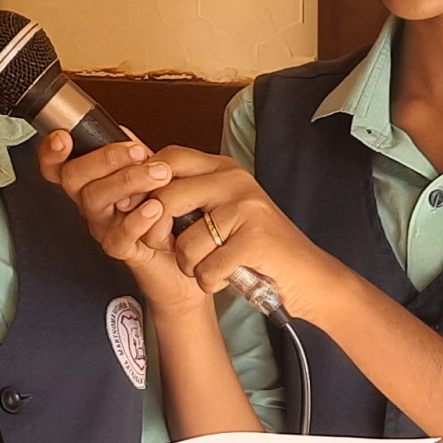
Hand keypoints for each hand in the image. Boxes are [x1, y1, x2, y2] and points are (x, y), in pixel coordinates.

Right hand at [35, 133, 209, 305]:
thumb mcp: (150, 174)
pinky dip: (137, 220)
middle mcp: (92, 204)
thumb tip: (120, 131)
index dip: (51, 152)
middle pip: (73, 178)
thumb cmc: (166, 212)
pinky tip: (155, 208)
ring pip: (94, 200)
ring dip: (127, 180)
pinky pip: (118, 237)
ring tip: (159, 174)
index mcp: (93, 183)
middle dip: (105, 158)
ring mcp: (103, 226)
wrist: (185, 253)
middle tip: (139, 152)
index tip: (62, 137)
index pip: (58, 166)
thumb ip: (131, 153)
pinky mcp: (122, 250)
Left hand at [142, 151, 346, 323]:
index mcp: (224, 169)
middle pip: (166, 199)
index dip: (145, 190)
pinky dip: (212, 282)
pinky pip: (206, 267)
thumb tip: (134, 184)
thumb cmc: (260, 248)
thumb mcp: (222, 212)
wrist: (308, 276)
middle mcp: (235, 181)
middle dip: (160, 236)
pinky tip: (229, 276)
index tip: (144, 216)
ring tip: (215, 265)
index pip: (166, 160)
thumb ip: (186, 197)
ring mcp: (247, 208)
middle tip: (177, 253)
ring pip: (185, 243)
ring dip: (193, 267)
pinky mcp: (255, 238)